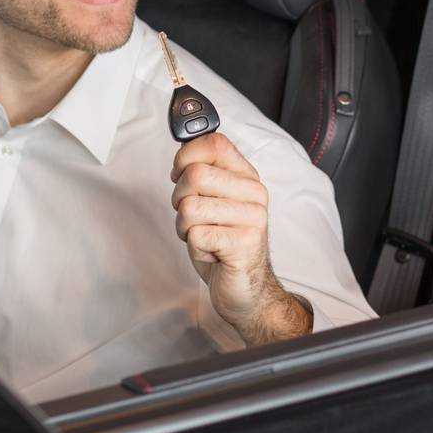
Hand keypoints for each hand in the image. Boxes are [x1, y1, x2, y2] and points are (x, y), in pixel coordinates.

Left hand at [170, 132, 311, 344]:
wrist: (247, 290)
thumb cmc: (224, 244)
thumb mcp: (214, 202)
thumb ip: (204, 174)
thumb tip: (183, 150)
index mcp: (247, 177)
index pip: (215, 143)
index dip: (186, 155)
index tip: (179, 173)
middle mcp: (254, 193)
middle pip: (195, 174)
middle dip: (179, 199)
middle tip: (193, 217)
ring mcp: (252, 218)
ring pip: (190, 206)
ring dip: (185, 226)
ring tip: (203, 235)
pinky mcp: (244, 243)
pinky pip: (196, 234)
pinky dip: (194, 246)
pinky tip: (210, 252)